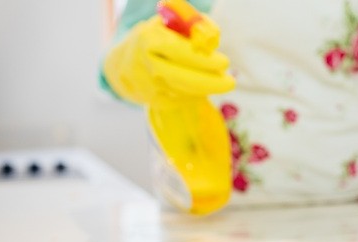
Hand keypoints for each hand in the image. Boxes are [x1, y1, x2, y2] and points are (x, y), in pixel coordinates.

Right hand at [103, 12, 233, 104]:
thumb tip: (214, 39)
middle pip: (180, 77)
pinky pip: (183, 100)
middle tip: (230, 82)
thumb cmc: (159, 37)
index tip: (225, 63)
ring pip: (184, 92)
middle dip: (210, 82)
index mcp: (148, 39)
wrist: (128, 63)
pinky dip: (197, 94)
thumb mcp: (174, 23)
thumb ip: (196, 25)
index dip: (203, 59)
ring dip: (207, 88)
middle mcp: (146, 64)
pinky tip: (203, 86)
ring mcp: (149, 85)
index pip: (178, 51)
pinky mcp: (155, 102)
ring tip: (221, 81)